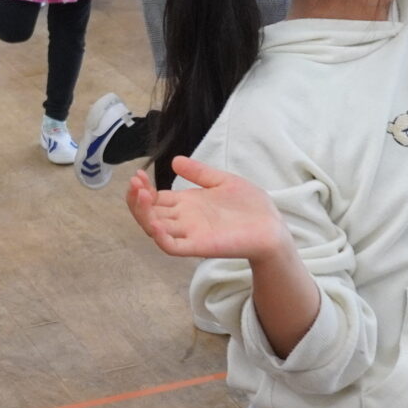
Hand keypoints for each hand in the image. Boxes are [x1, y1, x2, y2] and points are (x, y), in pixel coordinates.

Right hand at [127, 158, 290, 262]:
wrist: (272, 226)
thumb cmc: (250, 206)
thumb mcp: (222, 181)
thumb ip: (199, 173)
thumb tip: (174, 160)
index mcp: (186, 204)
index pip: (155, 199)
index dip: (143, 188)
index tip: (138, 174)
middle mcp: (183, 220)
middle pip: (149, 213)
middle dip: (137, 198)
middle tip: (135, 182)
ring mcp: (189, 233)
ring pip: (154, 228)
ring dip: (142, 213)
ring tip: (140, 194)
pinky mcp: (198, 246)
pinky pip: (172, 246)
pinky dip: (159, 236)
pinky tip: (154, 222)